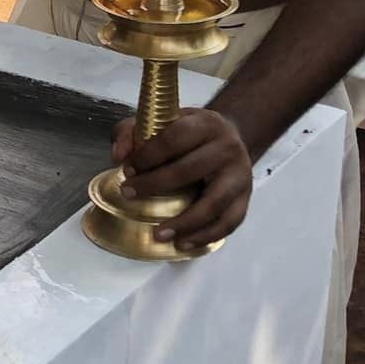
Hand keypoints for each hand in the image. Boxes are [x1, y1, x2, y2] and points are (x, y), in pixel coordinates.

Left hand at [112, 109, 253, 251]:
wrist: (230, 138)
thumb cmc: (189, 133)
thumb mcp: (161, 120)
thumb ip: (132, 131)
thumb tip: (119, 155)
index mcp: (205, 124)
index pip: (175, 138)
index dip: (148, 155)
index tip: (127, 170)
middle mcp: (227, 147)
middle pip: (190, 170)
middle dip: (155, 185)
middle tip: (129, 195)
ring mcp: (240, 175)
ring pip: (213, 203)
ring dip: (185, 222)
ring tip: (158, 234)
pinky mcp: (245, 198)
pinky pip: (228, 222)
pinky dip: (205, 236)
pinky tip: (183, 243)